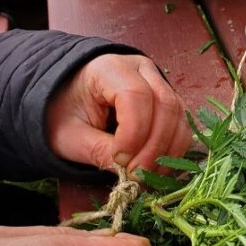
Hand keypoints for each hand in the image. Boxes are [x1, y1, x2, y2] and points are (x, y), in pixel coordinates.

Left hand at [46, 53, 191, 172]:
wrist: (67, 101)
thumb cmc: (64, 113)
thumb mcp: (70, 135)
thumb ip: (98, 150)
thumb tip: (129, 173)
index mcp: (109, 68)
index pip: (135, 95)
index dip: (134, 132)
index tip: (120, 161)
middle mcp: (141, 69)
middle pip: (165, 104)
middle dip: (154, 146)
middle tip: (137, 177)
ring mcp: (158, 82)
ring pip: (178, 116)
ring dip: (167, 151)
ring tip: (146, 177)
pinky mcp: (167, 100)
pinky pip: (181, 125)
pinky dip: (173, 149)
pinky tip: (156, 169)